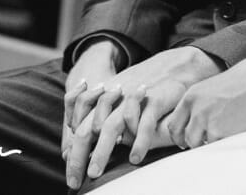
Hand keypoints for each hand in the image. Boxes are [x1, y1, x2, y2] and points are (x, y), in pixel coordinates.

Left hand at [64, 46, 219, 188]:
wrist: (175, 65)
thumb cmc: (145, 86)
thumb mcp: (119, 96)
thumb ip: (102, 117)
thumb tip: (86, 146)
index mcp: (102, 99)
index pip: (76, 124)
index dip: (70, 149)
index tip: (71, 172)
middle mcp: (113, 99)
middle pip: (86, 129)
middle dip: (77, 156)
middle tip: (75, 180)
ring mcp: (133, 99)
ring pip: (110, 127)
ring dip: (100, 151)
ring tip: (96, 171)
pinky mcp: (155, 100)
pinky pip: (144, 124)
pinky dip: (138, 142)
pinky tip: (135, 158)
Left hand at [165, 52, 245, 148]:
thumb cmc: (243, 82)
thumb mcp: (212, 89)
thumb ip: (199, 105)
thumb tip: (194, 124)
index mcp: (191, 96)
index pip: (173, 124)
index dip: (178, 135)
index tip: (184, 140)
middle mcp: (194, 109)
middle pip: (185, 137)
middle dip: (194, 142)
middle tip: (204, 142)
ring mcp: (205, 122)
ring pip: (198, 144)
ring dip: (209, 142)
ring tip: (225, 131)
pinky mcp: (218, 133)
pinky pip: (215, 146)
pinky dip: (223, 142)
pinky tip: (233, 131)